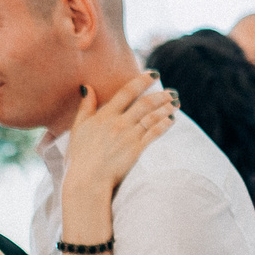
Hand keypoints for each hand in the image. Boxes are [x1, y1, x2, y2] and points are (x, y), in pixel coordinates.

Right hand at [63, 74, 177, 202]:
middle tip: (172, 91)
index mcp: (105, 116)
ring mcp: (129, 136)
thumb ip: (85, 107)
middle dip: (161, 95)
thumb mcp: (78, 128)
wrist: (87, 180)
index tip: (153, 74)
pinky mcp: (137, 150)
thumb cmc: (80, 156)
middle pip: (145, 103)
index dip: (142, 80)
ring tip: (176, 102)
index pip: (127, 92)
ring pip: (152, 116)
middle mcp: (119, 123)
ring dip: (166, 108)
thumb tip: (87, 87)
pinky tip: (172, 119)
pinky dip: (165, 124)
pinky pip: (154, 133)